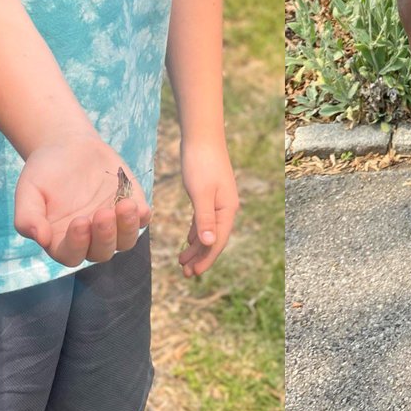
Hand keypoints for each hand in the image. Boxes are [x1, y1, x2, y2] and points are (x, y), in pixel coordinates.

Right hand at [13, 134, 151, 266]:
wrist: (67, 145)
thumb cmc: (44, 172)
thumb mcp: (28, 191)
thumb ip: (28, 217)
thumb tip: (41, 239)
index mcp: (62, 240)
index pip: (72, 254)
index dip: (77, 244)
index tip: (79, 221)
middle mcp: (90, 238)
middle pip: (101, 252)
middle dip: (105, 236)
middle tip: (103, 213)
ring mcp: (113, 223)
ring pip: (125, 240)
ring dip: (127, 228)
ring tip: (124, 206)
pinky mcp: (130, 205)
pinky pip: (142, 219)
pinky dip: (142, 216)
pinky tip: (137, 204)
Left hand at [177, 137, 238, 277]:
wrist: (202, 136)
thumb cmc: (200, 163)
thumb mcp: (200, 193)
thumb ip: (204, 219)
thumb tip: (209, 244)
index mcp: (227, 209)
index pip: (218, 241)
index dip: (206, 259)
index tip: (193, 273)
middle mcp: (226, 207)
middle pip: (214, 239)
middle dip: (200, 257)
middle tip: (184, 273)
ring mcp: (219, 201)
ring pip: (208, 231)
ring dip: (196, 247)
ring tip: (183, 261)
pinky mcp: (210, 194)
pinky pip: (204, 220)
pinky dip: (196, 232)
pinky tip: (188, 240)